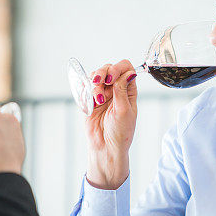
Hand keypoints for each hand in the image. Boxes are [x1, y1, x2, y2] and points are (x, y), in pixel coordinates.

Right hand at [84, 59, 137, 189]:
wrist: (105, 147)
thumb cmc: (120, 132)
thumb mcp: (124, 110)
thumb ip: (122, 90)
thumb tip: (129, 72)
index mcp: (129, 90)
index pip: (125, 68)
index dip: (118, 68)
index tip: (112, 78)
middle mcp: (116, 89)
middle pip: (109, 68)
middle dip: (103, 72)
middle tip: (101, 82)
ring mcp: (102, 94)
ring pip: (96, 76)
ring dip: (94, 84)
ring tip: (97, 99)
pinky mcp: (90, 100)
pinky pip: (85, 87)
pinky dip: (86, 91)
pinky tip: (90, 103)